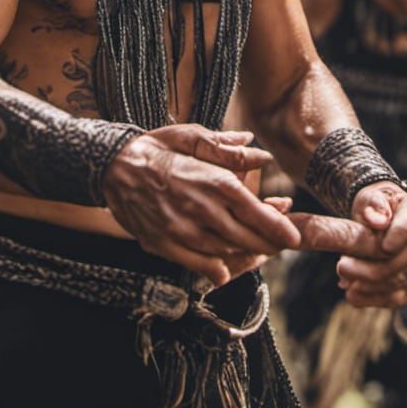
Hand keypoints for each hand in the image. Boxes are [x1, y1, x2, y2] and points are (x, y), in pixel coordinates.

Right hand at [102, 124, 301, 286]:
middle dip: (270, 244)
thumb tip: (259, 154)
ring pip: (227, 254)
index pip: (256, 212)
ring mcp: (183, 232)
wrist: (112, 167)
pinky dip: (219, 270)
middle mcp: (202, 211)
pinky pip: (200, 266)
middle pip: (247, 239)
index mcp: (212, 182)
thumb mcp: (192, 137)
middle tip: (281, 242)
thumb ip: (227, 149)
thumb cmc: (156, 148)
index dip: (279, 227)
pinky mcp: (166, 245)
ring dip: (248, 256)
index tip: (294, 235)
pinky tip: (228, 266)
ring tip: (259, 250)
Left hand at [291, 182, 406, 308]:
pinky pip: (398, 298)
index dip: (399, 237)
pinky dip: (374, 299)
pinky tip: (353, 296)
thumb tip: (378, 220)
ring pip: (404, 283)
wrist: (379, 219)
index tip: (382, 246)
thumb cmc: (375, 206)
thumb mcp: (370, 197)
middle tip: (342, 266)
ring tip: (345, 281)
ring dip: (372, 287)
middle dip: (376, 268)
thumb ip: (374, 204)